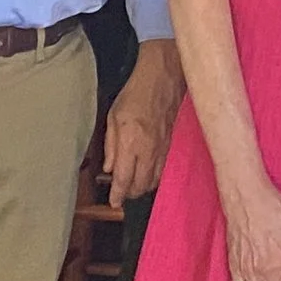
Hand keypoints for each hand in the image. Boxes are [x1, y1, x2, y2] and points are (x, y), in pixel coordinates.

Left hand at [104, 40, 182, 204]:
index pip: (123, 178)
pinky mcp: (171, 145)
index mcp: (130, 142)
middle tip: (121, 193)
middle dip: (129, 194)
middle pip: (140, 186)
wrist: (163, 77)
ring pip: (154, 181)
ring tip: (133, 185)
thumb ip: (110, 145)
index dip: (118, 195)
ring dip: (142, 188)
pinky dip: (154, 177)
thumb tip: (109, 168)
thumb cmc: (135, 92)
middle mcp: (148, 150)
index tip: (114, 203)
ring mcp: (162, 149)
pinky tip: (148, 174)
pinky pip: (163, 170)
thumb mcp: (113, 116)